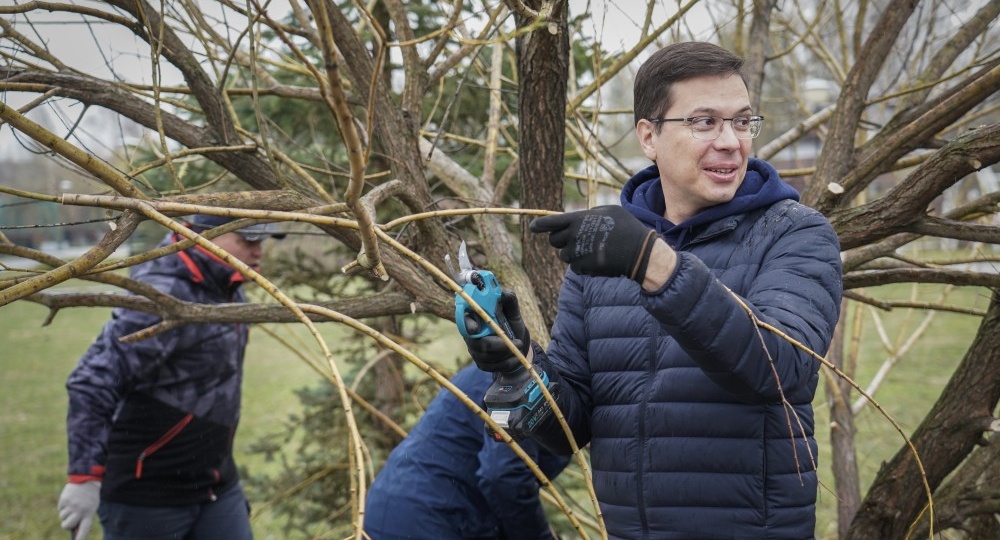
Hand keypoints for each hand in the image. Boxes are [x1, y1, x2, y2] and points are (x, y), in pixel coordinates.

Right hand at [58, 481, 100, 538]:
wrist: (86, 480)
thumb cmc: (89, 497)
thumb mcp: (91, 507)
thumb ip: (83, 517)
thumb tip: (73, 529)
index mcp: (89, 513)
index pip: (84, 528)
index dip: (80, 537)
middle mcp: (80, 510)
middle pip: (67, 526)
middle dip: (66, 525)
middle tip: (69, 520)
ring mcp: (71, 505)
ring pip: (62, 517)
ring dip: (65, 513)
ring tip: (73, 504)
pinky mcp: (64, 500)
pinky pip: (60, 509)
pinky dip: (63, 506)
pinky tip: (69, 499)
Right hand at [464, 289, 529, 372]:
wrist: (519, 345)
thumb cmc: (512, 325)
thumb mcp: (514, 313)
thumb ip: (510, 302)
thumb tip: (504, 293)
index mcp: (475, 318)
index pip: (464, 320)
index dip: (468, 324)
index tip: (476, 328)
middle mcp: (471, 334)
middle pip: (477, 343)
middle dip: (498, 344)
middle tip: (517, 342)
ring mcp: (475, 350)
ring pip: (486, 356)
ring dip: (506, 353)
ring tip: (520, 346)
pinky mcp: (481, 363)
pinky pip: (492, 366)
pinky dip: (508, 363)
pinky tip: (516, 357)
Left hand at [530, 205, 657, 281]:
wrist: (639, 252)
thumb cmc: (627, 227)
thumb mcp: (609, 210)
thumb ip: (589, 213)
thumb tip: (579, 217)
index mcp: (578, 219)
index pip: (550, 222)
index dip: (539, 226)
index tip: (533, 228)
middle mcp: (573, 236)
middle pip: (554, 240)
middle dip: (560, 240)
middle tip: (575, 239)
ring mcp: (577, 253)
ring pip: (564, 255)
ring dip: (573, 253)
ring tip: (592, 249)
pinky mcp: (582, 268)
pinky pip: (575, 266)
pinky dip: (583, 264)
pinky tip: (598, 259)